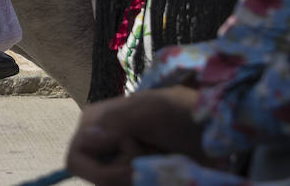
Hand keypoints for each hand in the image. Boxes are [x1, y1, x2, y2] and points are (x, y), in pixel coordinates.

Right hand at [64, 88, 205, 184]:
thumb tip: (87, 139)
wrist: (214, 132)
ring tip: (161, 162)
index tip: (131, 168)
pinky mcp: (135, 174)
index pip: (76, 160)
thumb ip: (119, 120)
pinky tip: (163, 171)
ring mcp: (119, 160)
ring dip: (141, 180)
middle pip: (97, 180)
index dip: (100, 172)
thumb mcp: (154, 111)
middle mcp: (102, 143)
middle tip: (152, 159)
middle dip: (124, 177)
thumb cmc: (183, 113)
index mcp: (95, 122)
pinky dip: (147, 183)